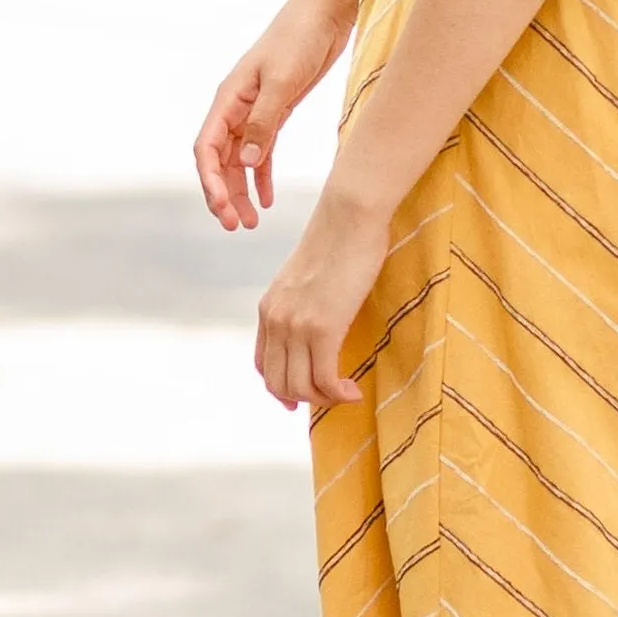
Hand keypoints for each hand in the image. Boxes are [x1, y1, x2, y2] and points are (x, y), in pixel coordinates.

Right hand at [195, 0, 351, 231]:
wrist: (326, 11)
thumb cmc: (300, 37)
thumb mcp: (282, 81)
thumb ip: (264, 122)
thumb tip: (247, 163)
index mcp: (229, 98)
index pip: (207, 148)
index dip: (210, 182)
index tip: (223, 209)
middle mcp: (236, 107)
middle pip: (220, 160)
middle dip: (224, 194)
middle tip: (237, 225)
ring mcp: (256, 110)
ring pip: (240, 160)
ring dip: (242, 190)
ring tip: (250, 222)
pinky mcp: (278, 111)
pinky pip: (263, 151)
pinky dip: (262, 176)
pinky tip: (267, 199)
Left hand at [255, 191, 391, 412]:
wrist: (349, 216)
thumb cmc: (340, 239)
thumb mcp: (309, 276)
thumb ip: (305, 300)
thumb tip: (323, 317)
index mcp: (269, 307)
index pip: (263, 364)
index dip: (281, 388)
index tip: (303, 396)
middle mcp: (276, 320)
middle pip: (277, 383)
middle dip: (304, 399)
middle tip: (331, 397)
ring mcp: (296, 326)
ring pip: (299, 387)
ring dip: (324, 400)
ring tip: (346, 393)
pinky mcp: (322, 328)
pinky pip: (324, 380)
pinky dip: (339, 394)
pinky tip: (354, 391)